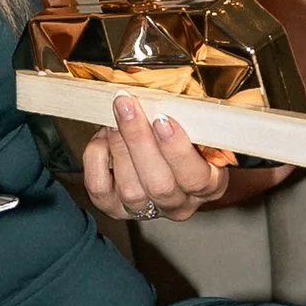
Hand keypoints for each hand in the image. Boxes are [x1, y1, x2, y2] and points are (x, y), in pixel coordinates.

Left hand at [79, 91, 231, 229]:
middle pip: (159, 185)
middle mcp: (179, 204)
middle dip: (139, 140)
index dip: (177, 150)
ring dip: (119, 146)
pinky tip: (103, 138)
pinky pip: (99, 189)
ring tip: (114, 118)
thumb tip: (165, 94)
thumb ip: (189, 118)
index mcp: (208, 186)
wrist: (163, 157)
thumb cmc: (182, 137)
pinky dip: (97, 159)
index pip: (196, 178)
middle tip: (127, 105)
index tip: (162, 118)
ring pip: (130, 189)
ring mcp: (146, 211)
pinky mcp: (115, 208)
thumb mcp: (197, 129)